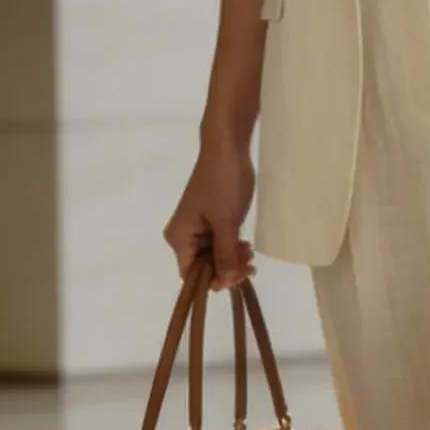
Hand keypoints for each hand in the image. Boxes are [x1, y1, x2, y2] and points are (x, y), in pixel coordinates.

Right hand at [163, 135, 256, 286]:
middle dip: (226, 269)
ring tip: (250, 253)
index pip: (190, 274)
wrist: (227, 148)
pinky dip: (233, 247)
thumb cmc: (223, 184)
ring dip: (232, 259)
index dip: (212, 281)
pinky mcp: (212, 220)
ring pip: (214, 256)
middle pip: (203, 267)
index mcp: (179, 237)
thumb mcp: (226, 223)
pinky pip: (220, 243)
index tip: (236, 278)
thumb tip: (226, 281)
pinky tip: (247, 247)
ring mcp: (199, 228)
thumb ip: (225, 254)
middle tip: (250, 265)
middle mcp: (185, 236)